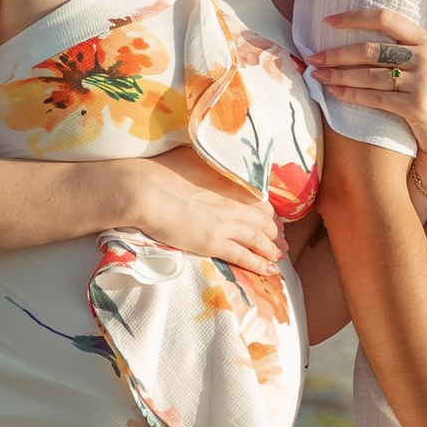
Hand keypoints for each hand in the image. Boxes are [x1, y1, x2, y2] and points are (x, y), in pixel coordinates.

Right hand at [124, 146, 286, 275]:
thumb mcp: (191, 156)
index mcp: (229, 181)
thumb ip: (207, 162)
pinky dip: (259, 264)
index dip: (269, 212)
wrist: (145, 191)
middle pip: (264, 220)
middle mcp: (233, 202)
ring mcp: (225, 224)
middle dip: (275, 233)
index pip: (260, 198)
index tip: (273, 219)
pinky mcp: (214, 243)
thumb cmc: (160, 171)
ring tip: (278, 257)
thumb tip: (208, 159)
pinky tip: (270, 270)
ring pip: (259, 239)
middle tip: (280, 242)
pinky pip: (244, 256)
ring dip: (271, 249)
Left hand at [308, 0, 426, 180]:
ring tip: (317, 76)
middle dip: (337, 54)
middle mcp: (425, 57)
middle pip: (371, 50)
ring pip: (369, 76)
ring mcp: (422, 82)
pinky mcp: (415, 106)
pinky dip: (351, 96)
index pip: (385, 18)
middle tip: (313, 58)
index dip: (354, 18)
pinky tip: (333, 93)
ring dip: (338, 76)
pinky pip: (375, 98)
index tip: (328, 21)